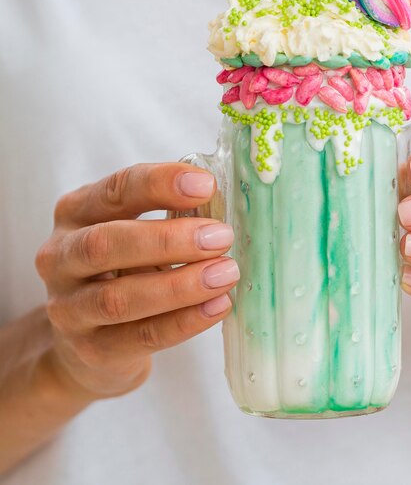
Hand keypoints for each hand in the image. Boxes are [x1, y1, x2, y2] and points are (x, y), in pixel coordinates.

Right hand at [35, 163, 237, 398]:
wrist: (84, 341)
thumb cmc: (124, 269)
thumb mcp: (136, 232)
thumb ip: (171, 215)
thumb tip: (224, 206)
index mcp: (76, 213)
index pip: (115, 190)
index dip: (160, 185)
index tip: (206, 185)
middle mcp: (61, 257)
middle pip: (105, 244)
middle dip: (168, 239)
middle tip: (220, 237)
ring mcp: (69, 308)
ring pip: (119, 298)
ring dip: (180, 285)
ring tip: (225, 273)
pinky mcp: (91, 349)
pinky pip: (140, 336)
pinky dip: (184, 321)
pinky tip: (217, 306)